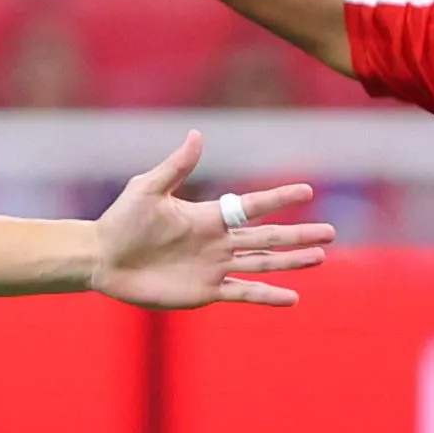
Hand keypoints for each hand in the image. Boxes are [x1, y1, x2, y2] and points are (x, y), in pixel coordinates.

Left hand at [89, 134, 331, 308]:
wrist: (103, 259)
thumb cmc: (121, 221)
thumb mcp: (148, 189)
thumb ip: (176, 167)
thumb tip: (196, 134)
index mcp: (208, 216)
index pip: (251, 206)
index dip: (278, 198)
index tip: (307, 189)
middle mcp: (217, 242)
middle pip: (267, 237)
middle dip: (299, 234)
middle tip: (331, 232)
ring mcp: (214, 268)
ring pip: (262, 263)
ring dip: (291, 262)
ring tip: (320, 258)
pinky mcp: (206, 292)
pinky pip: (243, 293)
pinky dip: (267, 296)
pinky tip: (291, 298)